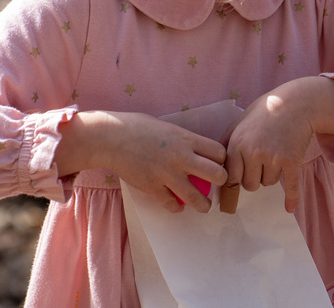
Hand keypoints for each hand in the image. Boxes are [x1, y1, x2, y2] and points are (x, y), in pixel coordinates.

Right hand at [56, 111, 227, 212]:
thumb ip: (183, 140)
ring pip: (197, 198)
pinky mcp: (153, 188)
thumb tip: (195, 150)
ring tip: (203, 205)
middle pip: (217, 174)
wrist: (110, 138)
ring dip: (203, 204)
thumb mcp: (167, 127)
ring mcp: (167, 175)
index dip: (222, 159)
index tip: (218, 163)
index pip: (219, 152)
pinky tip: (177, 204)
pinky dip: (177, 206)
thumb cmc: (137, 127)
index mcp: (186, 139)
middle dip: (220, 181)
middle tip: (216, 184)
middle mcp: (181, 158)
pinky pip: (173, 205)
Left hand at [224, 76, 333, 212]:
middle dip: (255, 178)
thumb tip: (216, 161)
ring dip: (272, 175)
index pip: (231, 177)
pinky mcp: (291, 161)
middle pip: (249, 185)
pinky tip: (289, 207)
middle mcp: (253, 152)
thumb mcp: (241, 120)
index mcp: (237, 143)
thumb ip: (228, 140)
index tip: (240, 179)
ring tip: (276, 154)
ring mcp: (273, 157)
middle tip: (262, 163)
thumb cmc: (266, 110)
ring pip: (268, 183)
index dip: (237, 178)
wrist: (296, 102)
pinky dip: (291, 198)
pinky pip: (290, 186)